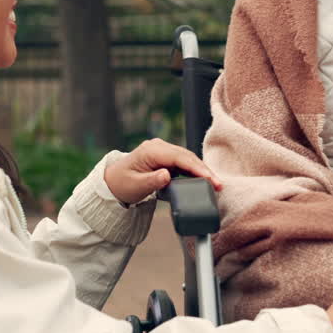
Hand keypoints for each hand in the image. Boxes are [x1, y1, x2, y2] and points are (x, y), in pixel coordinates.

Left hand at [103, 138, 222, 205]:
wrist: (114, 182)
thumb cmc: (122, 184)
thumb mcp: (135, 186)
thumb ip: (151, 181)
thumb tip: (167, 175)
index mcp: (151, 150)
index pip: (179, 157)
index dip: (196, 168)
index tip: (209, 178)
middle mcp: (159, 147)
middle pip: (187, 157)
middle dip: (204, 170)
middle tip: (218, 185)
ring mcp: (164, 151)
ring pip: (188, 159)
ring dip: (202, 171)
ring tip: (216, 184)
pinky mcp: (167, 158)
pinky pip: (185, 163)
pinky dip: (195, 172)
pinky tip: (206, 181)